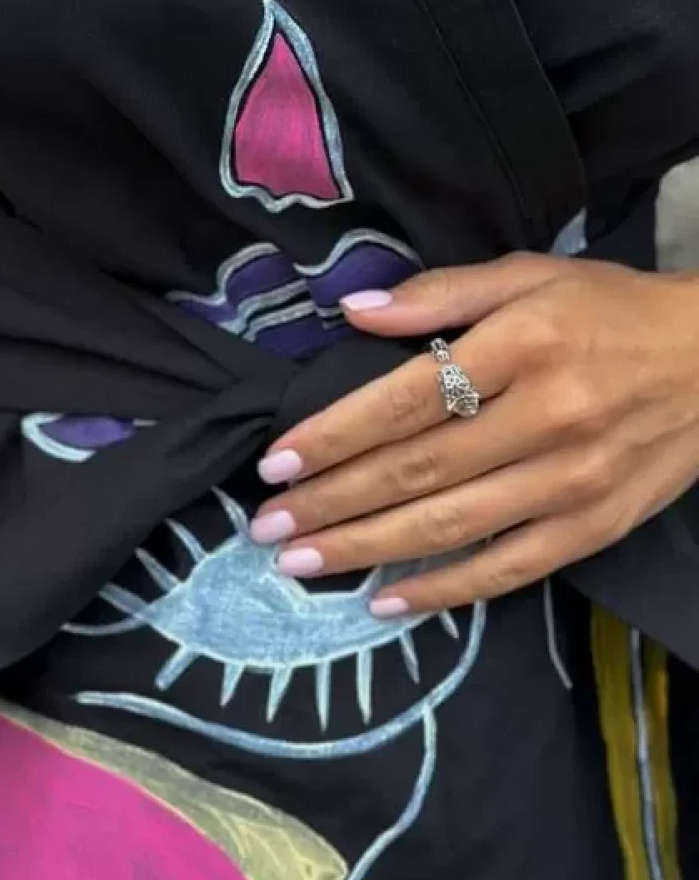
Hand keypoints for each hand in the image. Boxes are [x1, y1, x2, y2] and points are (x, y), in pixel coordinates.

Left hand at [249, 253, 698, 617]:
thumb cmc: (613, 310)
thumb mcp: (532, 276)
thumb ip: (441, 292)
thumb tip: (354, 311)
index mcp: (523, 344)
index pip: (406, 400)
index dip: (334, 434)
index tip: (276, 461)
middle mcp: (547, 415)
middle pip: (416, 470)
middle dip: (331, 503)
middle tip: (266, 526)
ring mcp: (573, 479)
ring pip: (450, 526)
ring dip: (366, 551)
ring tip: (301, 563)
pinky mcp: (596, 527)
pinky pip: (507, 570)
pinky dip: (444, 591)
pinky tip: (386, 602)